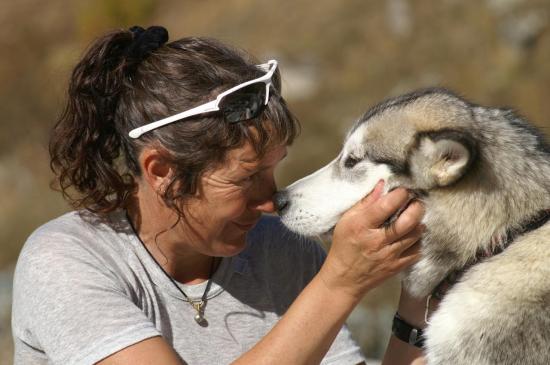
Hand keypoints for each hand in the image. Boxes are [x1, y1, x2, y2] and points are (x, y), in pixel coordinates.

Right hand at [319, 180, 423, 300]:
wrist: (344, 279)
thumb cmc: (344, 246)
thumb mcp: (346, 221)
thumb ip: (365, 203)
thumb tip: (382, 185)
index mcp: (362, 226)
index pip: (386, 206)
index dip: (400, 194)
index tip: (403, 190)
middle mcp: (377, 241)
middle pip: (408, 220)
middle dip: (417, 207)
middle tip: (416, 202)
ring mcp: (389, 255)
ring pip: (415, 234)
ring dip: (418, 222)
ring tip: (414, 217)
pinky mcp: (397, 266)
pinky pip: (417, 250)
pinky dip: (418, 240)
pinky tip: (411, 235)